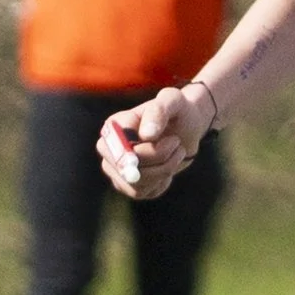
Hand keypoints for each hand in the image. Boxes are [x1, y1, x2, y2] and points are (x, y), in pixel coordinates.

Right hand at [99, 82, 213, 200]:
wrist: (185, 128)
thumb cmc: (177, 110)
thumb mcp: (173, 101)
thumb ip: (158, 111)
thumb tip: (145, 135)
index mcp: (113, 127)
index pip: (117, 149)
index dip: (143, 153)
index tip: (173, 142)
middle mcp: (109, 149)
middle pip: (127, 171)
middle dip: (160, 160)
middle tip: (178, 144)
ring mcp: (116, 169)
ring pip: (135, 185)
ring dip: (164, 171)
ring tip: (177, 152)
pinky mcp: (128, 185)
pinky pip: (143, 193)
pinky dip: (161, 183)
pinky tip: (167, 168)